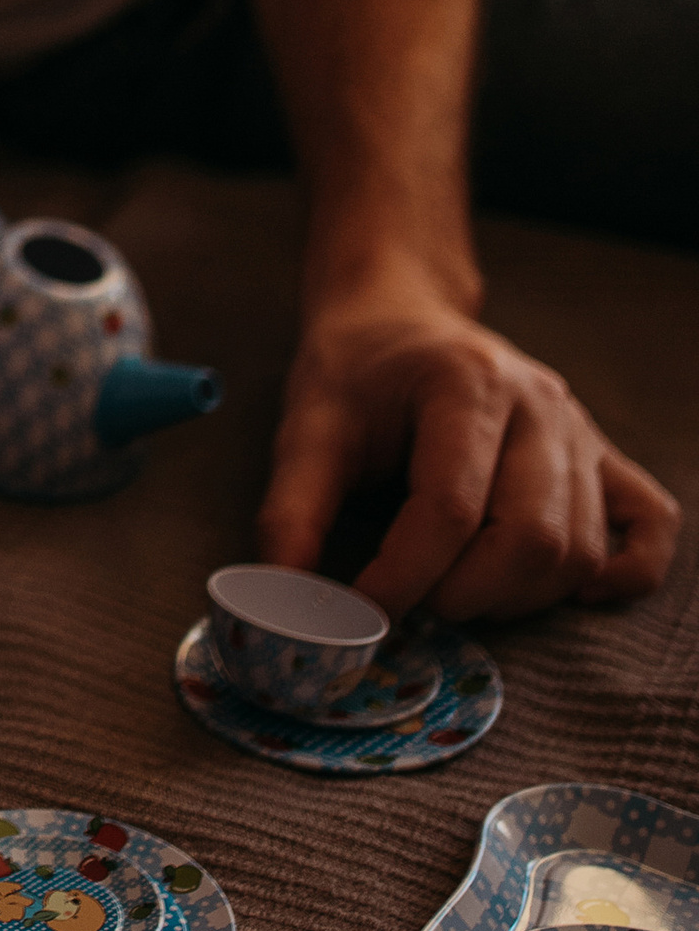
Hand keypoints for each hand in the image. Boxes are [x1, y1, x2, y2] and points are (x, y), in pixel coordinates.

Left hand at [259, 276, 679, 622]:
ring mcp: (580, 430)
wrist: (398, 317)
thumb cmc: (355, 372)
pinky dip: (621, 573)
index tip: (360, 613)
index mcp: (464, 383)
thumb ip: (293, 510)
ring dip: (517, 597)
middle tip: (413, 604)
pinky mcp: (603, 456)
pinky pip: (648, 525)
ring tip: (455, 590)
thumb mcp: (308, 424)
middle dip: (464, 595)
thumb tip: (283, 599)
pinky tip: (566, 591)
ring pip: (578, 548)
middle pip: (529, 537)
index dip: (402, 578)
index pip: (449, 509)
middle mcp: (539, 404)